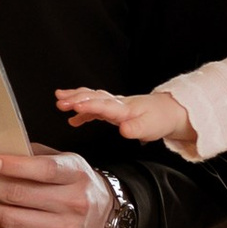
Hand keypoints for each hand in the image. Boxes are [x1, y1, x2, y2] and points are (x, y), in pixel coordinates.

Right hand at [57, 83, 195, 150]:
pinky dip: (82, 111)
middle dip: (76, 98)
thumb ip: (135, 129)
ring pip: (92, 98)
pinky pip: (94, 106)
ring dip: (75, 98)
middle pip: (94, 97)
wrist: (167, 112)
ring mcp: (114, 104)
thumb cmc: (158, 120)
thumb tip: (123, 130)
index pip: (104, 105)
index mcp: (125, 108)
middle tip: (60, 100)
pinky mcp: (113, 109)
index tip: (76, 106)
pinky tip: (72, 119)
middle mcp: (117, 103)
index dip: (90, 106)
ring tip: (60, 99)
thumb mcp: (150, 128)